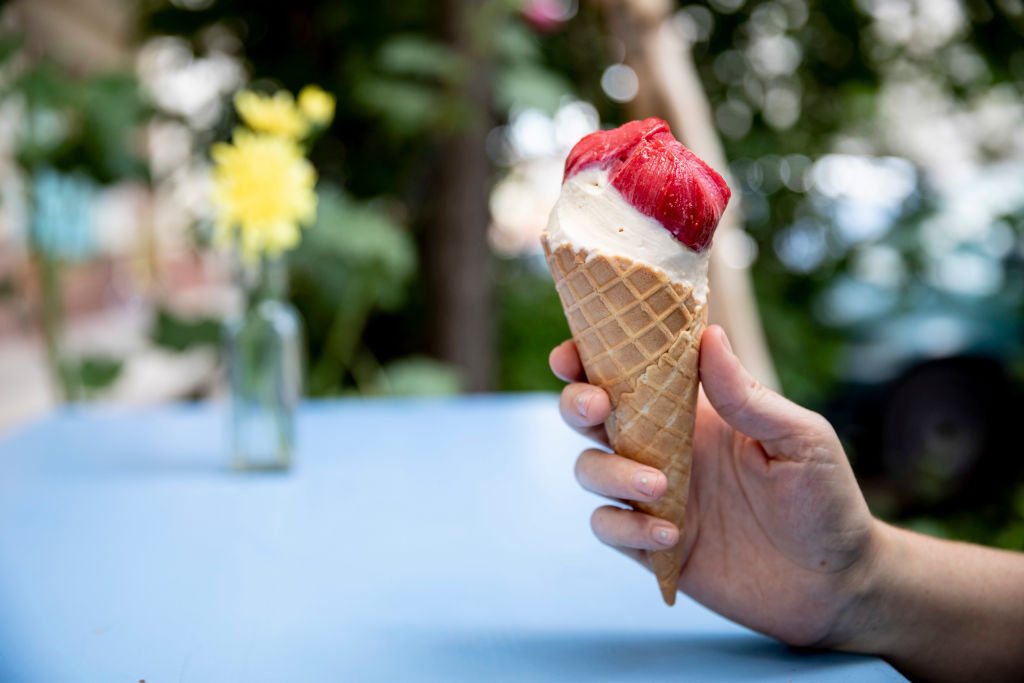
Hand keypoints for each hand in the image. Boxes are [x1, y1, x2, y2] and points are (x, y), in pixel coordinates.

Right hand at [550, 325, 878, 646]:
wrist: (837, 585)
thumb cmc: (826, 500)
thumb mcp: (798, 439)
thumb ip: (746, 395)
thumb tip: (708, 335)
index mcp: (695, 411)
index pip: (630, 372)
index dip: (590, 357)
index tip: (570, 353)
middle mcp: (664, 447)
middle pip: (591, 415)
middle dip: (577, 403)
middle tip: (598, 408)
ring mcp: (654, 496)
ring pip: (591, 469)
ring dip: (609, 471)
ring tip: (658, 486)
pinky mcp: (653, 544)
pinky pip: (609, 528)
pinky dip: (627, 528)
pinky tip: (671, 535)